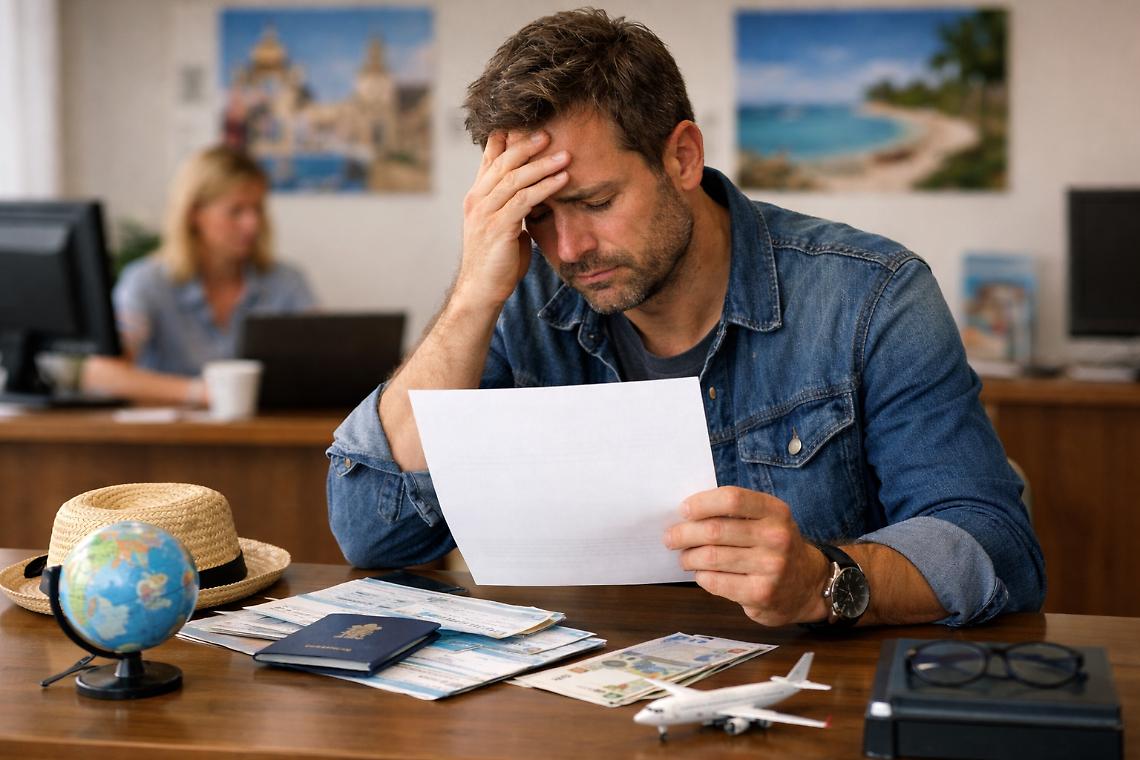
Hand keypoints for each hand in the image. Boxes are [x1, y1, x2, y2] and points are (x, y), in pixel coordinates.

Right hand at [456, 130, 570, 307]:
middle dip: (527, 146)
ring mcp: (485, 214)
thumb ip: (514, 210)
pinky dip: (545, 188)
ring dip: (542, 165)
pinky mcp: (498, 228)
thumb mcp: (504, 228)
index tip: (526, 125)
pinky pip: (524, 201)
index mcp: (477, 198)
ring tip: (565, 155)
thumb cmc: (497, 263)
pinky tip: (562, 180)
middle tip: (549, 133)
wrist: (481, 292)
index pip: (489, 160)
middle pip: (502, 163)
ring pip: (514, 179)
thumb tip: (535, 199)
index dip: (505, 140)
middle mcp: (477, 201)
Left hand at [664, 486, 829, 626]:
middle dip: (684, 534)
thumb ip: (735, 513)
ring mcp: (770, 567)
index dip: (701, 503)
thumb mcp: (767, 520)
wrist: (808, 585)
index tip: (683, 510)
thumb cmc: (774, 546)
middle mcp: (776, 537)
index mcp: (776, 511)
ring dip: (688, 558)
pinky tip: (702, 574)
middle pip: (715, 530)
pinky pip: (716, 582)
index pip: (731, 499)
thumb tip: (686, 513)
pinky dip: (701, 577)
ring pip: (711, 558)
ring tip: (684, 558)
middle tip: (671, 537)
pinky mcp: (761, 594)